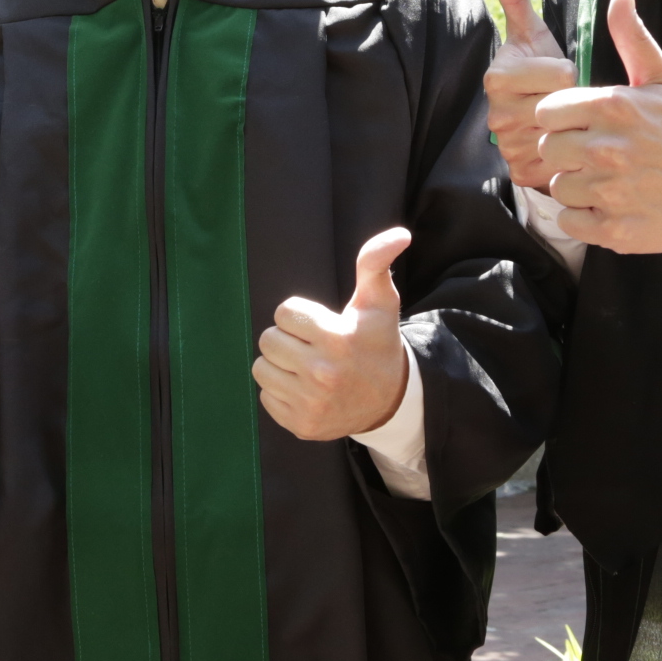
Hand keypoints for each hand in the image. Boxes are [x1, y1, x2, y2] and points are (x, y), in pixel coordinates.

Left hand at [257, 227, 412, 439]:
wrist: (390, 400)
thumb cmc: (377, 342)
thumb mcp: (379, 302)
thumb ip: (376, 263)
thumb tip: (399, 235)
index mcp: (338, 339)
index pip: (283, 313)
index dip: (300, 316)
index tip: (321, 326)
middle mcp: (323, 374)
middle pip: (268, 340)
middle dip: (287, 339)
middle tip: (312, 347)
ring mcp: (311, 403)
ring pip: (261, 368)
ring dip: (280, 365)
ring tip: (306, 367)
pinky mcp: (301, 425)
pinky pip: (265, 397)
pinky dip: (281, 392)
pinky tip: (306, 390)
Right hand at [483, 0, 576, 191]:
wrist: (540, 123)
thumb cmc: (542, 74)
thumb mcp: (534, 36)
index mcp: (498, 77)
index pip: (560, 73)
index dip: (571, 72)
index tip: (561, 74)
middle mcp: (496, 115)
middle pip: (563, 104)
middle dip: (575, 102)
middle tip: (567, 101)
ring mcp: (507, 147)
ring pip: (566, 133)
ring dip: (576, 128)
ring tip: (569, 122)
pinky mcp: (521, 173)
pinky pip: (562, 161)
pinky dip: (573, 155)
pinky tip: (570, 145)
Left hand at [535, 0, 661, 255]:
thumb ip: (632, 37)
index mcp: (614, 106)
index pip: (545, 112)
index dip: (558, 119)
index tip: (579, 125)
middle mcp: (608, 148)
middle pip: (546, 149)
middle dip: (564, 151)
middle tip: (592, 154)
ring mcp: (612, 192)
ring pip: (557, 186)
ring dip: (575, 185)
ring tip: (605, 180)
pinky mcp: (615, 230)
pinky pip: (569, 221)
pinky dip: (583, 218)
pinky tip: (608, 205)